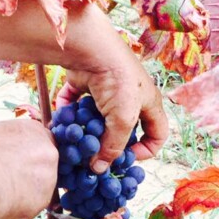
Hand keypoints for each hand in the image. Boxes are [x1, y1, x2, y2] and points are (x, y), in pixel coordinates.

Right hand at [0, 119, 57, 218]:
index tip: (14, 162)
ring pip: (38, 190)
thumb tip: (9, 151)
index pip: (42, 142)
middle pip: (44, 166)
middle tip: (3, 179)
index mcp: (35, 132)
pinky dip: (15, 209)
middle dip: (29, 174)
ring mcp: (48, 181)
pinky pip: (28, 208)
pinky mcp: (40, 205)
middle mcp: (48, 154)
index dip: (27, 154)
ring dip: (22, 193)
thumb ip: (10, 142)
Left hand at [57, 8, 168, 172]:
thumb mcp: (123, 119)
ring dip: (86, 131)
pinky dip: (68, 114)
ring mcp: (106, 91)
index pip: (157, 134)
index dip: (147, 150)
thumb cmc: (118, 82)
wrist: (92, 49)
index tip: (128, 158)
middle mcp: (129, 98)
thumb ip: (114, 147)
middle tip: (95, 155)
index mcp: (148, 103)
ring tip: (75, 139)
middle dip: (108, 144)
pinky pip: (76, 105)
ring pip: (97, 120)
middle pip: (122, 130)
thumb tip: (99, 169)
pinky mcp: (85, 84)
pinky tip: (61, 121)